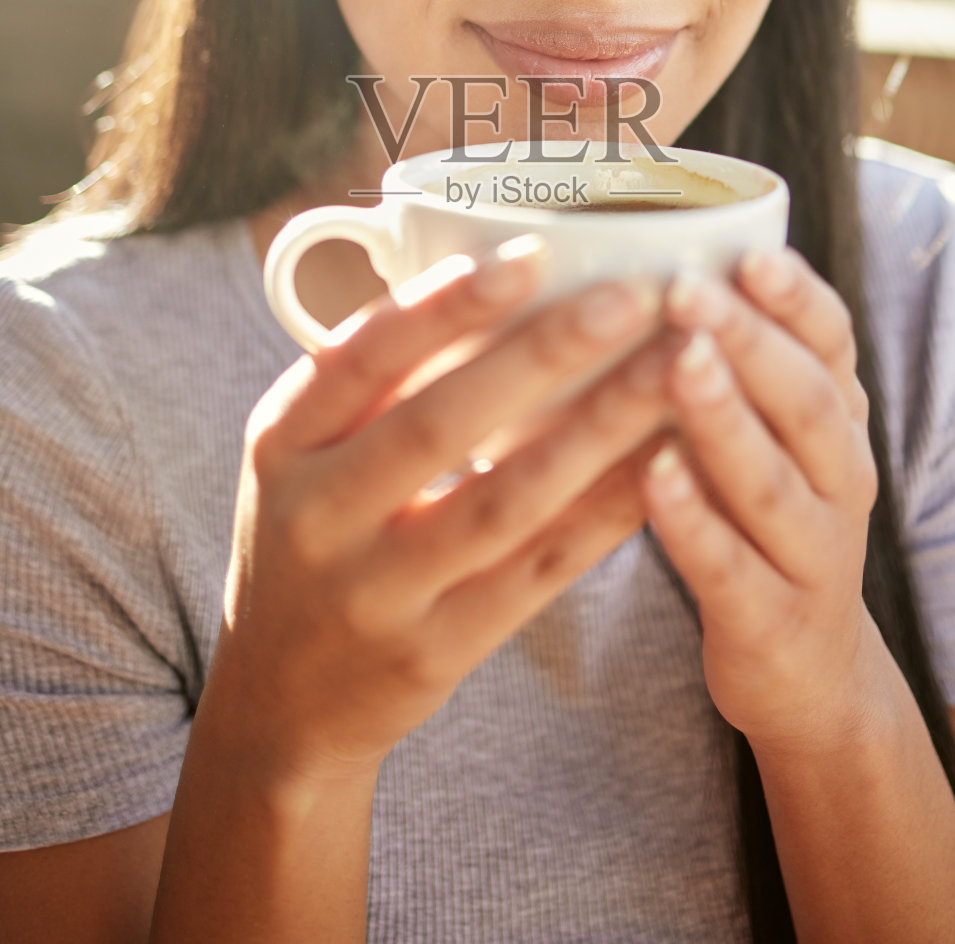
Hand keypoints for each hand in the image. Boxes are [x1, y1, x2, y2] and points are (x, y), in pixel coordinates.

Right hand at [211, 241, 679, 789]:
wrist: (281, 699)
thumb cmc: (312, 534)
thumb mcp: (302, 452)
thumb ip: (373, 375)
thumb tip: (496, 264)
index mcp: (282, 440)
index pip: (361, 356)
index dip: (445, 305)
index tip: (531, 254)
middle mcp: (317, 515)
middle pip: (439, 426)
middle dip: (543, 356)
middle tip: (632, 298)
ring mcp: (376, 593)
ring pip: (505, 501)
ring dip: (598, 430)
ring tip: (673, 370)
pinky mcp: (436, 653)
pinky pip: (538, 572)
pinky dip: (606, 513)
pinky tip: (665, 462)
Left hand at [642, 248, 881, 756]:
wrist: (809, 672)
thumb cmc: (759, 520)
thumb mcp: (769, 438)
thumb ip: (730, 361)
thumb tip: (643, 251)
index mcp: (838, 420)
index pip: (833, 343)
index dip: (796, 298)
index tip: (749, 253)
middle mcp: (841, 479)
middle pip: (805, 401)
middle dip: (749, 341)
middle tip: (688, 291)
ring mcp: (813, 555)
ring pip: (773, 482)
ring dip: (725, 420)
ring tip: (680, 364)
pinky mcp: (771, 623)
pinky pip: (731, 567)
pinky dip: (696, 522)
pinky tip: (654, 477)